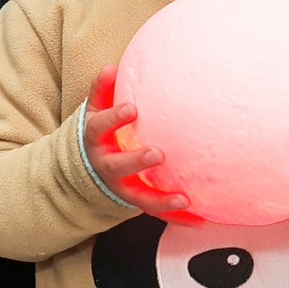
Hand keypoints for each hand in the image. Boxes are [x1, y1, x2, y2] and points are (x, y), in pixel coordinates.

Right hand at [84, 65, 204, 225]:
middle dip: (136, 161)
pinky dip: (177, 218)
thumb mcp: (97, 111)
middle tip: (158, 154)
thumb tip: (111, 68)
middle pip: (117, 166)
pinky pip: (156, 211)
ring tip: (184, 199)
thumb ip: (104, 91)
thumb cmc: (102, 132)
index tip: (131, 108)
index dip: (114, 118)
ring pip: (138, 196)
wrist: (88, 167)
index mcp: (96, 139)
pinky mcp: (135, 200)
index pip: (100, 127)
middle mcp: (105, 165)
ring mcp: (120, 186)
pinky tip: (200, 219)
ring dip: (160, 200)